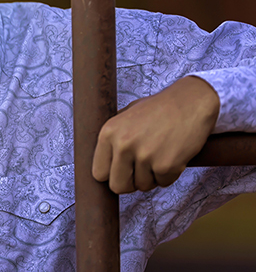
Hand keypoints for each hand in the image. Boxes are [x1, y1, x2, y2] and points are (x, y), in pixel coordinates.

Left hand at [92, 76, 219, 193]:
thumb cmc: (158, 109)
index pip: (98, 173)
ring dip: (152, 176)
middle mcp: (123, 145)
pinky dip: (169, 175)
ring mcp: (144, 156)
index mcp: (108, 133)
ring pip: (142, 186)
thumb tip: (103, 162)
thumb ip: (113, 138)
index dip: (111, 175)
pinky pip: (163, 183)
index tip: (121, 172)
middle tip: (140, 171)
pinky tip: (172, 155)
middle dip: (130, 183)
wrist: (190, 102)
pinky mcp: (166, 165)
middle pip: (117, 187)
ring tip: (159, 155)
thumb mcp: (126, 115)